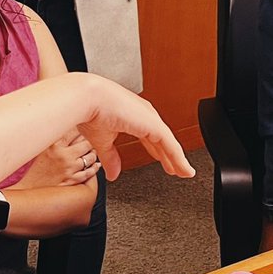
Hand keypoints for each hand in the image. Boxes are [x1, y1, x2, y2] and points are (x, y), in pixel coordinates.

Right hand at [14, 130, 99, 187]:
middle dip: (89, 141)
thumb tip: (64, 128)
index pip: (74, 132)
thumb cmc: (33, 170)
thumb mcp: (40, 150)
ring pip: (90, 157)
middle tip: (89, 141)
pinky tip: (95, 165)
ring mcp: (69, 169)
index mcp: (54, 146)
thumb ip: (53, 139)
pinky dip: (94, 167)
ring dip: (92, 154)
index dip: (81, 130)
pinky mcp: (72, 180)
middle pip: (86, 143)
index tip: (83, 129)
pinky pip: (89, 172)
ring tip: (91, 152)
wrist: (29, 189)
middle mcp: (63, 156)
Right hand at [72, 74, 194, 179]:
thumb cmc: (89, 112)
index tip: (162, 161)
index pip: (150, 137)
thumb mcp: (102, 142)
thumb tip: (113, 174)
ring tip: (186, 173)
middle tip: (177, 169)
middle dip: (170, 156)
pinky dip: (178, 158)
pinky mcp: (154, 125)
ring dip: (178, 160)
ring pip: (169, 144)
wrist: (87, 99)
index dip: (157, 151)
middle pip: (162, 141)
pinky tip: (184, 169)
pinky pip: (171, 145)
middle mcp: (143, 115)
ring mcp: (150, 119)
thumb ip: (110, 158)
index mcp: (132, 116)